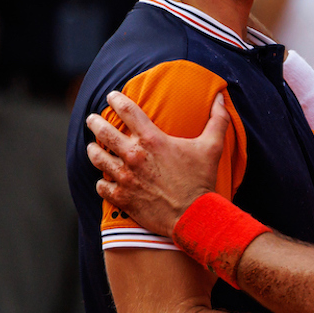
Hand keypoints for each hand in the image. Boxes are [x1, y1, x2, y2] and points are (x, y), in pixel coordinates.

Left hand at [86, 92, 229, 235]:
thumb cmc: (202, 180)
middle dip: (95, 122)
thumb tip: (221, 97)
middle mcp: (134, 155)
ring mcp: (125, 177)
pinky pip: (101, 186)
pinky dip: (102, 181)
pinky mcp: (121, 197)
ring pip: (97, 158)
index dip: (116, 99)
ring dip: (93, 150)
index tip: (111, 96)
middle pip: (104, 132)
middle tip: (92, 119)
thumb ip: (218, 119)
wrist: (193, 216)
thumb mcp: (212, 146)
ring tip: (93, 147)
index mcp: (153, 139)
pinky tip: (105, 179)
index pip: (127, 110)